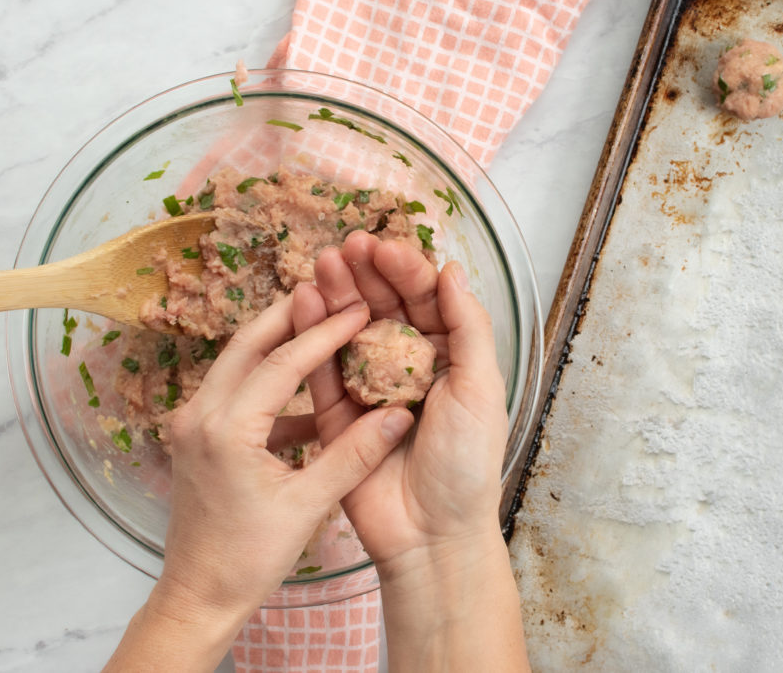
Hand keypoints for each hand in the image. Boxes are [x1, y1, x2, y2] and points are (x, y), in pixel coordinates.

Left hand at [104, 294, 413, 671]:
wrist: (199, 595)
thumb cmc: (248, 557)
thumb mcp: (308, 505)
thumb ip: (354, 454)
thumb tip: (399, 413)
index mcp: (225, 429)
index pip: (282, 362)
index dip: (325, 333)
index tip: (359, 310)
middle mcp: (199, 414)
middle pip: (248, 344)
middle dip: (291, 315)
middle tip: (331, 291)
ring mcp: (192, 423)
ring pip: (237, 363)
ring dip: (278, 344)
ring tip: (323, 329)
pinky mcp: (197, 435)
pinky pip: (236, 392)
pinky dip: (271, 383)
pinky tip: (311, 398)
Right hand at [292, 231, 508, 566]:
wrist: (431, 535)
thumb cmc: (466, 465)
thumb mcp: (479, 388)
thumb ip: (467, 327)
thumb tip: (453, 270)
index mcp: (446, 358)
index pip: (424, 302)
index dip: (404, 271)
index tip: (382, 247)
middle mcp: (406, 368)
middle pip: (382, 310)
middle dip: (364, 276)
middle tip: (343, 247)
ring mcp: (368, 389)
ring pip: (348, 333)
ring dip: (335, 297)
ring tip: (319, 265)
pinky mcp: (334, 416)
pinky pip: (321, 370)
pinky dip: (312, 338)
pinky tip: (303, 305)